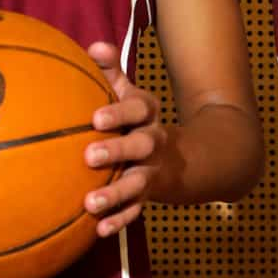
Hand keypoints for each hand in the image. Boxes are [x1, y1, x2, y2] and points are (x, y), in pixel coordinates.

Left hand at [83, 43, 165, 235]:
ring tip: (91, 203)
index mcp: (147, 114)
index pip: (139, 107)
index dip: (120, 111)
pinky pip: (136, 210)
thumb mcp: (130, 95)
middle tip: (89, 155)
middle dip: (117, 149)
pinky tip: (99, 230)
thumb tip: (93, 47)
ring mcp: (153, 170)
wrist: (188, 159)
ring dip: (116, 193)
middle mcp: (153, 142)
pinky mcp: (149, 196)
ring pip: (137, 182)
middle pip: (141, 144)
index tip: (95, 117)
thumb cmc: (138, 120)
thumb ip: (112, 72)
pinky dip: (119, 220)